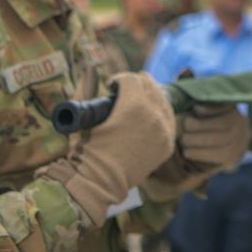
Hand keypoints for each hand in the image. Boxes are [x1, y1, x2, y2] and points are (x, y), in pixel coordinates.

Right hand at [38, 72, 175, 226]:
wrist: (98, 183)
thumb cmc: (86, 150)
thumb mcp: (82, 118)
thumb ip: (85, 89)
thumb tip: (89, 67)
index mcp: (133, 106)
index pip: (132, 79)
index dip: (120, 80)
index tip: (112, 87)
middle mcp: (153, 115)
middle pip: (150, 86)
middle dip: (136, 84)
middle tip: (126, 89)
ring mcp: (164, 130)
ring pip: (162, 100)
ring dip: (151, 96)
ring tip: (138, 100)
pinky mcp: (167, 144)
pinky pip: (169, 120)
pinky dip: (160, 113)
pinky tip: (150, 114)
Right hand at [147, 103, 248, 197]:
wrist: (239, 131)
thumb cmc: (215, 148)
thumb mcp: (212, 159)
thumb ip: (198, 166)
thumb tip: (174, 179)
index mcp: (231, 154)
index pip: (216, 154)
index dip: (199, 153)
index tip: (185, 152)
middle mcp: (238, 138)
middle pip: (216, 139)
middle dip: (196, 139)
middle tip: (182, 138)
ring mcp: (238, 121)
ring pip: (217, 124)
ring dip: (199, 124)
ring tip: (187, 124)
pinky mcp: (234, 108)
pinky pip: (219, 109)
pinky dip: (206, 109)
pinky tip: (195, 109)